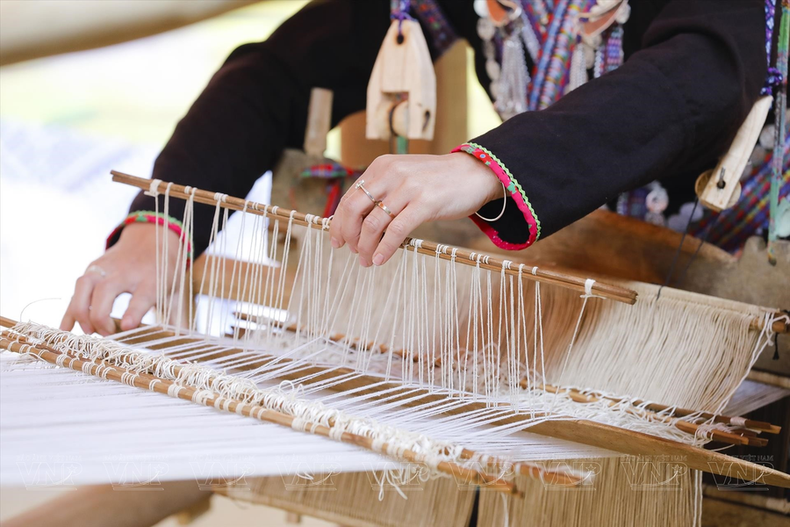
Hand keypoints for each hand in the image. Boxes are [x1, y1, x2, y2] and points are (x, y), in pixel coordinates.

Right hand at [60, 223, 179, 335]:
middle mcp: (126, 271)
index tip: (127, 327)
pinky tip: (65, 328)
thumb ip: (175, 319)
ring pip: (85, 286)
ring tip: (88, 331)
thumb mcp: (174, 291)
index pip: (141, 295)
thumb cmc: (164, 270)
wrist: (152, 236)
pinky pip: (76, 289)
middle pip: (106, 291)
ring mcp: (106, 267)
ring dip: (81, 311)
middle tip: (108, 334)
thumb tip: (183, 350)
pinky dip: (69, 309)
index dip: (133, 311)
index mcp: (152, 277)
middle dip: (101, 316)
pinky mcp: (93, 268)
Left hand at [329, 153, 501, 266]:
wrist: (475, 174)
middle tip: (350, 252)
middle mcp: (391, 174)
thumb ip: (382, 193)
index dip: (339, 222)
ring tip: (366, 260)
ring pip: (374, 223)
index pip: (350, 197)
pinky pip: (397, 231)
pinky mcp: (425, 203)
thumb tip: (357, 222)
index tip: (337, 240)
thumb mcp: (404, 178)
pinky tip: (381, 259)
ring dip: (366, 247)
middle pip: (354, 209)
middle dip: (348, 235)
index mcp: (381, 167)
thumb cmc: (438, 181)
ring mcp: (408, 188)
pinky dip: (385, 249)